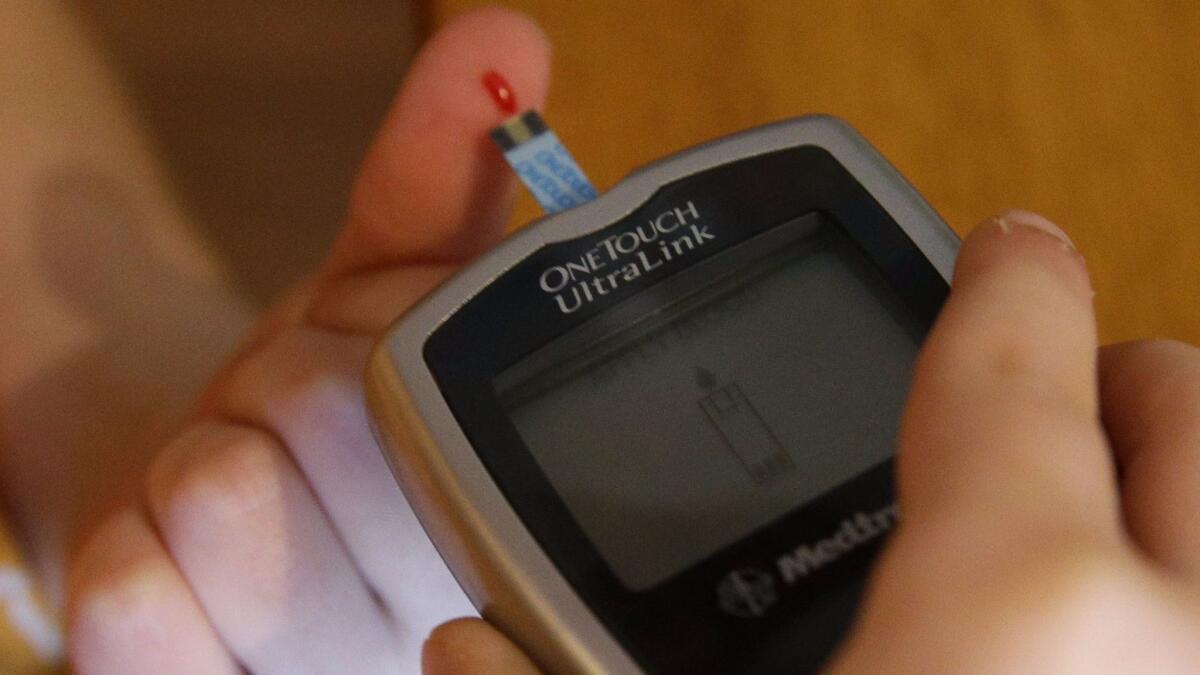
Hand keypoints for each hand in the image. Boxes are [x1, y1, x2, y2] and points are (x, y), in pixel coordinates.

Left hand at [65, 9, 550, 673]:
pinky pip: (135, 592)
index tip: (362, 358)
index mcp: (509, 530)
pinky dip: (138, 545)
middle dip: (291, 380)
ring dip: (212, 449)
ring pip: (228, 492)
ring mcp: (312, 674)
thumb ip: (451, 175)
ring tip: (251, 481)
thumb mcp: (393, 293)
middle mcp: (427, 627)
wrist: (202, 531)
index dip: (373, 342)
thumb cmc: (319, 412)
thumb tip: (508, 43)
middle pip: (330, 424)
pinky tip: (183, 558)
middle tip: (300, 417)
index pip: (442, 398)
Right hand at [420, 212, 1199, 673]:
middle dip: (1106, 378)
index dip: (1002, 270)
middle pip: (1175, 400)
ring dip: (1149, 494)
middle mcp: (1164, 641)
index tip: (1002, 246)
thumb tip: (466, 647)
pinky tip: (1051, 643)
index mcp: (1013, 609)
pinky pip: (1191, 615)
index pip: (1012, 344)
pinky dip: (1151, 601)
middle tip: (1027, 410)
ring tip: (1049, 529)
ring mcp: (1198, 674)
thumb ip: (558, 674)